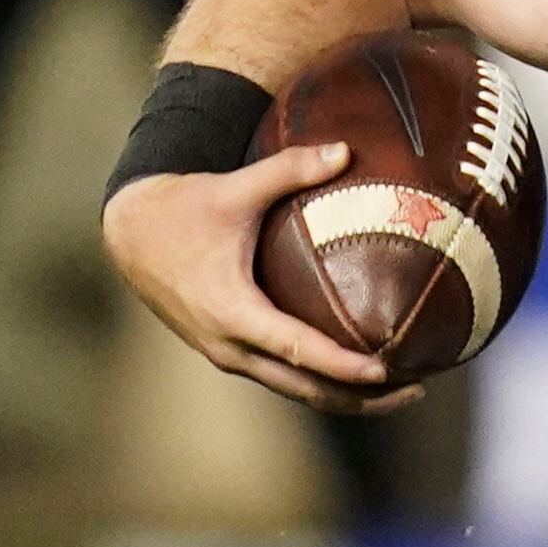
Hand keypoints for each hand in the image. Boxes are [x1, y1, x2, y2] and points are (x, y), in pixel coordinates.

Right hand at [100, 146, 417, 415]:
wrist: (129, 232)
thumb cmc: (182, 209)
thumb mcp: (234, 188)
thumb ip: (289, 169)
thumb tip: (345, 149)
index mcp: (232, 311)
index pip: (298, 350)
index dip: (344, 365)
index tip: (387, 369)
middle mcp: (229, 346)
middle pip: (306, 390)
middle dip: (364, 396)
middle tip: (418, 387)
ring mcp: (228, 356)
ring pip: (296, 392)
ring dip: (347, 397)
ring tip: (403, 389)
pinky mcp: (229, 354)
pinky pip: (283, 380)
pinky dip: (322, 384)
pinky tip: (360, 375)